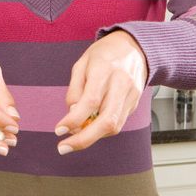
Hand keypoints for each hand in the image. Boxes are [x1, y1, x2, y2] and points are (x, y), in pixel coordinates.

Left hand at [55, 30, 147, 153]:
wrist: (136, 48)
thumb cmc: (105, 54)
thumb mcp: (82, 64)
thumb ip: (75, 89)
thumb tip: (71, 113)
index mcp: (105, 70)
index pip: (90, 101)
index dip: (74, 119)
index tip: (59, 130)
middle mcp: (121, 85)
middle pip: (106, 120)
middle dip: (84, 139)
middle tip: (64, 147)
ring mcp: (131, 96)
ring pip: (114, 126)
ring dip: (92, 137)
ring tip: (74, 137)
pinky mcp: (135, 104)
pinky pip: (118, 123)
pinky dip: (101, 130)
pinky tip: (90, 127)